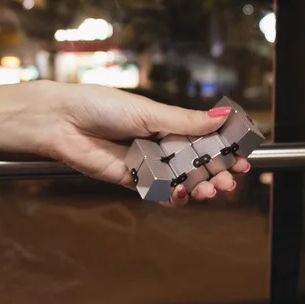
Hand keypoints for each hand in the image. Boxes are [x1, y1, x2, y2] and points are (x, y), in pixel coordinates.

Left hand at [0, 81, 250, 206]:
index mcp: (166, 121)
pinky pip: (156, 192)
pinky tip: (182, 197)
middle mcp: (158, 142)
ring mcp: (145, 162)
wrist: (61, 122)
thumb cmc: (101, 106)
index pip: (203, 137)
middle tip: (229, 180)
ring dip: (198, 186)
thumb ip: (185, 121)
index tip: (243, 159)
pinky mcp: (129, 180)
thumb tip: (223, 116)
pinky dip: (171, 197)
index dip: (224, 149)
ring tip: (209, 189)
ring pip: (180, 179)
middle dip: (215, 172)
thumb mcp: (148, 112)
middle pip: (195, 162)